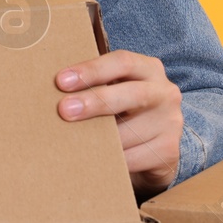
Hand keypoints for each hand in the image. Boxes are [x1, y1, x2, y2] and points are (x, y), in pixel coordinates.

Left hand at [55, 50, 182, 194]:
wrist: (158, 145)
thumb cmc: (125, 110)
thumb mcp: (116, 89)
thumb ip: (94, 84)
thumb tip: (51, 87)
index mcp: (149, 69)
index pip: (123, 62)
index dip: (92, 70)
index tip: (62, 81)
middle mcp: (165, 93)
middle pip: (132, 94)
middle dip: (95, 101)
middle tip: (64, 110)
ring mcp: (171, 123)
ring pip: (130, 132)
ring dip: (97, 138)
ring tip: (70, 139)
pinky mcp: (168, 152)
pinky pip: (133, 158)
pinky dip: (108, 159)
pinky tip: (89, 159)